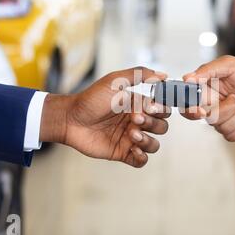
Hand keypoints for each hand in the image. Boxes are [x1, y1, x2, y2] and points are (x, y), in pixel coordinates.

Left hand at [40, 67, 170, 167]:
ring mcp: (130, 138)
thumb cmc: (91, 99)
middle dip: (152, 124)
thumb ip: (140, 74)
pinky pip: (141, 160)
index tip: (150, 106)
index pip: (162, 109)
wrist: (70, 119)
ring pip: (154, 145)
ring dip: (148, 141)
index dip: (160, 109)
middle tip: (134, 119)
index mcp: (138, 105)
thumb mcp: (116, 80)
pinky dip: (142, 157)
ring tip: (132, 135)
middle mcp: (136, 122)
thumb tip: (163, 75)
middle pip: (161, 127)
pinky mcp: (122, 152)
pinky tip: (134, 150)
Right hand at [182, 56, 234, 141]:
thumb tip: (187, 78)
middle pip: (199, 117)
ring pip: (216, 125)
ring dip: (233, 114)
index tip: (199, 109)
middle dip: (215, 112)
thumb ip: (207, 70)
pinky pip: (229, 134)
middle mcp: (210, 103)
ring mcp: (221, 117)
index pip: (186, 101)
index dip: (188, 108)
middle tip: (230, 101)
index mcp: (205, 88)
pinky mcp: (233, 127)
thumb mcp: (230, 65)